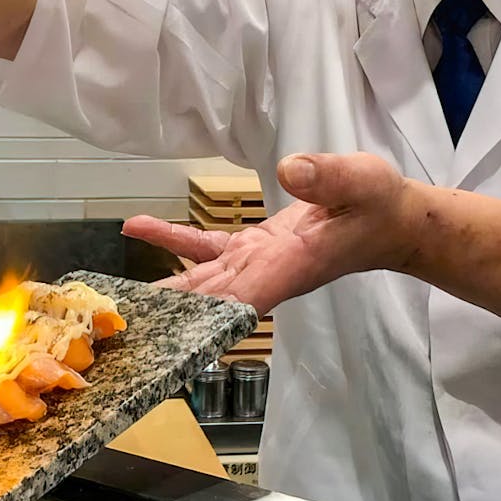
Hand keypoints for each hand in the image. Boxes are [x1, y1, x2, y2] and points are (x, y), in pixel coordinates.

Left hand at [124, 153, 417, 314]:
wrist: (392, 219)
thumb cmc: (380, 205)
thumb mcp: (362, 182)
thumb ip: (329, 177)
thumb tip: (291, 168)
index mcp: (289, 267)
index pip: (239, 299)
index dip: (201, 316)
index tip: (163, 331)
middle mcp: (265, 274)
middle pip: (206, 302)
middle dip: (164, 314)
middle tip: (115, 323)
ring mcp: (256, 263)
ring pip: (198, 280)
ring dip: (157, 285)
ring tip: (109, 288)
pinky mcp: (253, 247)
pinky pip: (204, 247)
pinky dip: (172, 237)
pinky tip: (138, 225)